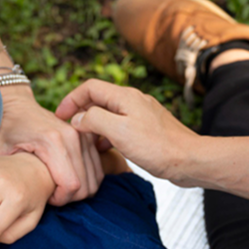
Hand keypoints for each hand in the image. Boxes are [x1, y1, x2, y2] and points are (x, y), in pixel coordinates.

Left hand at [0, 85, 103, 205]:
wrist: (14, 106)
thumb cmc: (3, 130)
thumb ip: (6, 175)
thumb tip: (10, 198)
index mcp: (53, 141)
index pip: (71, 186)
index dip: (60, 199)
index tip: (45, 197)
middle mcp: (73, 136)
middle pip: (86, 185)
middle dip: (69, 197)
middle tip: (49, 194)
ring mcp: (83, 136)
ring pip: (94, 180)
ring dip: (78, 190)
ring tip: (56, 186)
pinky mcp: (87, 137)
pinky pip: (96, 170)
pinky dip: (85, 180)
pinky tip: (65, 178)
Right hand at [56, 79, 197, 183]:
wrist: (188, 160)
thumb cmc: (157, 147)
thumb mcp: (119, 132)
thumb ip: (95, 120)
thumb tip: (79, 118)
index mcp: (125, 97)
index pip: (90, 87)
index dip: (71, 99)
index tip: (59, 117)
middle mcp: (133, 101)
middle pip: (99, 99)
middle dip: (81, 113)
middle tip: (68, 132)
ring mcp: (141, 115)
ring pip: (109, 114)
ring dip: (94, 126)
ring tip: (84, 144)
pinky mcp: (147, 129)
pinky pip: (120, 126)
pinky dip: (107, 135)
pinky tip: (106, 150)